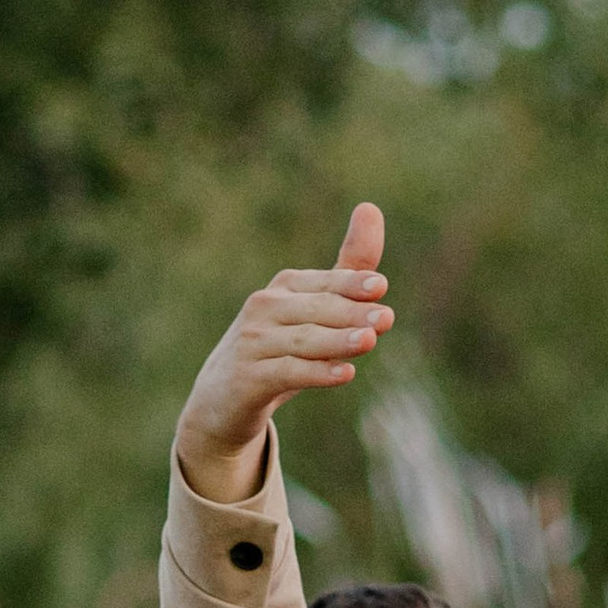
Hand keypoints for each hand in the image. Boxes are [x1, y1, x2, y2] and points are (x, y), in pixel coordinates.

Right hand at [171, 204, 392, 505]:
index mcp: (284, 288)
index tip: (380, 286)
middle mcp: (264, 309)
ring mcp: (252, 343)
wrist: (222, 401)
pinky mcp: (247, 379)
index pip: (324, 283)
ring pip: (303, 340)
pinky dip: (316, 372)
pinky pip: (287, 373)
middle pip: (316, 310)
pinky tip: (344, 373)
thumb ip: (347, 272)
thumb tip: (370, 206)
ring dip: (337, 341)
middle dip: (350, 314)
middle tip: (385, 319)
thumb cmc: (277, 350)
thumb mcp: (311, 312)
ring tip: (369, 341)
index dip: (351, 284)